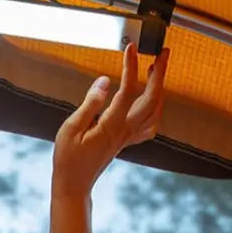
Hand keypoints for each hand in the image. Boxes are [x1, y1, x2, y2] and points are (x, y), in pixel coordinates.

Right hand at [51, 43, 169, 200]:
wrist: (74, 184)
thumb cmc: (68, 158)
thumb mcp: (71, 128)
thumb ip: (90, 104)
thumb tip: (105, 81)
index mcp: (112, 125)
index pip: (127, 90)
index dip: (131, 67)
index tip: (131, 48)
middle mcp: (125, 130)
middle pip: (152, 99)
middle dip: (160, 74)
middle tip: (162, 53)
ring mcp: (128, 137)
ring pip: (155, 112)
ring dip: (160, 89)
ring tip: (156, 70)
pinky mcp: (126, 141)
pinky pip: (149, 126)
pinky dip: (155, 111)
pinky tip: (151, 102)